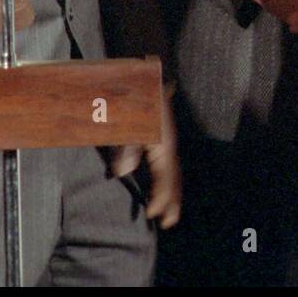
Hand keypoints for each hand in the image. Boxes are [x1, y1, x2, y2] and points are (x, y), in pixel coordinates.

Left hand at [109, 89, 181, 228]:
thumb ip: (124, 147)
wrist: (145, 74)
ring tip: (170, 211)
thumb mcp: (123, 121)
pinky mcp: (162, 136)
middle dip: (172, 200)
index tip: (152, 215)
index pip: (165, 177)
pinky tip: (163, 185)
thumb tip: (122, 172)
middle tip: (168, 222)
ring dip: (172, 192)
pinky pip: (168, 163)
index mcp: (162, 143)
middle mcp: (168, 144)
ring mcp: (166, 139)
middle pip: (174, 177)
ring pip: (173, 171)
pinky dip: (168, 179)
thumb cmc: (132, 97)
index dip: (160, 198)